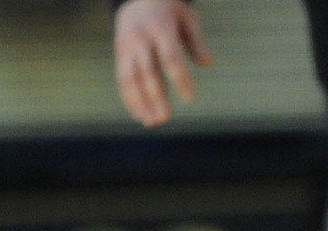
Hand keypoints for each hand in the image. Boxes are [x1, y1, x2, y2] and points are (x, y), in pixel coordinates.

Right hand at [113, 0, 213, 127]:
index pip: (170, 58)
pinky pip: (122, 82)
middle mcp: (141, 40)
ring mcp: (127, 49)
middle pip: (148, 74)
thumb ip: (197, 42)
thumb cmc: (168, 11)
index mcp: (160, 28)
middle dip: (156, 98)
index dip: (180, 80)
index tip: (189, 99)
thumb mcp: (186, 18)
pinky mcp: (119, 57)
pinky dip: (130, 100)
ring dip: (140, 104)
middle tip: (166, 119)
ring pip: (131, 81)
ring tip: (152, 123)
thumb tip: (208, 64)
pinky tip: (139, 115)